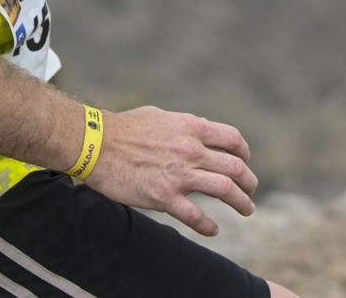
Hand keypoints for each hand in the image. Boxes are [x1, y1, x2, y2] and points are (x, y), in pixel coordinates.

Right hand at [81, 105, 258, 236]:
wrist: (95, 144)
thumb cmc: (123, 128)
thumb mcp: (159, 116)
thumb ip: (184, 125)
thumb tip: (201, 128)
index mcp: (190, 127)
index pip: (232, 139)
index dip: (244, 152)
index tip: (244, 161)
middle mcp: (190, 150)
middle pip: (235, 167)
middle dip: (249, 182)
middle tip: (251, 191)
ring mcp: (179, 175)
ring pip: (225, 190)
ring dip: (242, 202)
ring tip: (247, 209)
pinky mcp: (164, 198)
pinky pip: (196, 217)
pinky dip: (209, 226)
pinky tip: (213, 230)